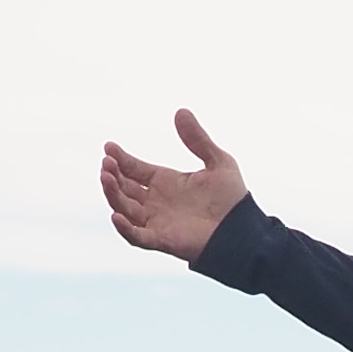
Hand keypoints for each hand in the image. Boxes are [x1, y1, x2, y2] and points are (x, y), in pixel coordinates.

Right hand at [96, 106, 248, 260]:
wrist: (246, 231)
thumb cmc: (233, 200)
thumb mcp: (218, 162)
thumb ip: (198, 139)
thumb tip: (181, 111)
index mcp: (165, 182)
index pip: (133, 168)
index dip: (120, 158)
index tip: (109, 146)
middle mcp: (156, 201)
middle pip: (123, 187)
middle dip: (112, 174)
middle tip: (107, 162)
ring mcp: (157, 221)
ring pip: (124, 208)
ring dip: (112, 194)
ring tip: (106, 177)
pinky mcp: (162, 240)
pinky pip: (136, 237)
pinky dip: (124, 228)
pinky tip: (116, 216)